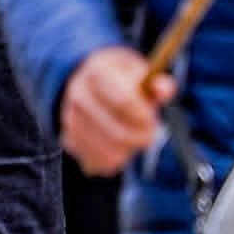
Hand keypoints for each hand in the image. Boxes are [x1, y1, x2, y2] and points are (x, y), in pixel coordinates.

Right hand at [62, 45, 163, 172]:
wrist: (91, 83)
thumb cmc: (123, 79)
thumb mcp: (141, 73)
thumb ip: (158, 83)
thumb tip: (163, 89)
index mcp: (97, 70)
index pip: (124, 100)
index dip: (143, 115)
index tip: (153, 118)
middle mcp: (78, 94)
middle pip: (117, 132)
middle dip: (141, 138)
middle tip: (151, 133)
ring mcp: (71, 119)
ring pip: (109, 152)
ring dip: (129, 150)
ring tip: (134, 138)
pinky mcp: (70, 140)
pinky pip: (98, 163)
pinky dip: (115, 160)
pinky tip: (120, 146)